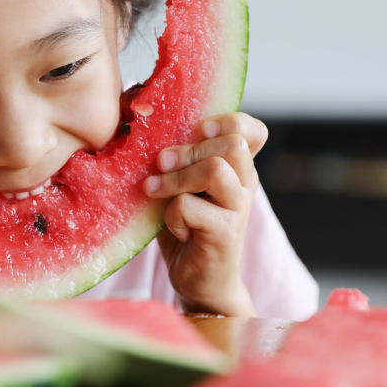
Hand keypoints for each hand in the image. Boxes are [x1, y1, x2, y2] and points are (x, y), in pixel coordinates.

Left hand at [143, 112, 267, 315]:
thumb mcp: (177, 184)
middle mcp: (245, 185)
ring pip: (216, 170)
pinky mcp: (225, 235)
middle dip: (188, 149)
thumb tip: (133, 104)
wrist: (199, 281)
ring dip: (177, 177)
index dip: (228, 121)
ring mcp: (238, 210)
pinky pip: (191, 207)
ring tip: (154, 190)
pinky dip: (172, 214)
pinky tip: (175, 228)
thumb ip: (171, 155)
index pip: (252, 131)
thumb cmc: (185, 227)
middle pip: (232, 144)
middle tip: (160, 163)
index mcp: (236, 168)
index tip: (198, 130)